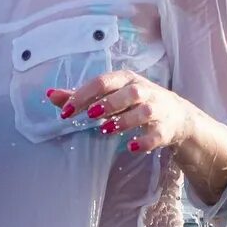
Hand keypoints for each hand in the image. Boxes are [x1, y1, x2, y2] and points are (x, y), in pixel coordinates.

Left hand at [48, 72, 226, 201]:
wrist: (176, 116)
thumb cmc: (135, 102)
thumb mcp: (110, 95)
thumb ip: (81, 96)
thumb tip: (50, 95)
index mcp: (125, 80)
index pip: (104, 82)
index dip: (84, 94)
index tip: (67, 111)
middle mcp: (143, 91)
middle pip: (128, 93)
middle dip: (109, 103)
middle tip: (91, 115)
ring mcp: (157, 109)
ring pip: (143, 112)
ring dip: (125, 120)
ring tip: (106, 130)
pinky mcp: (166, 129)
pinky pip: (157, 135)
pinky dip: (144, 141)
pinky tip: (131, 147)